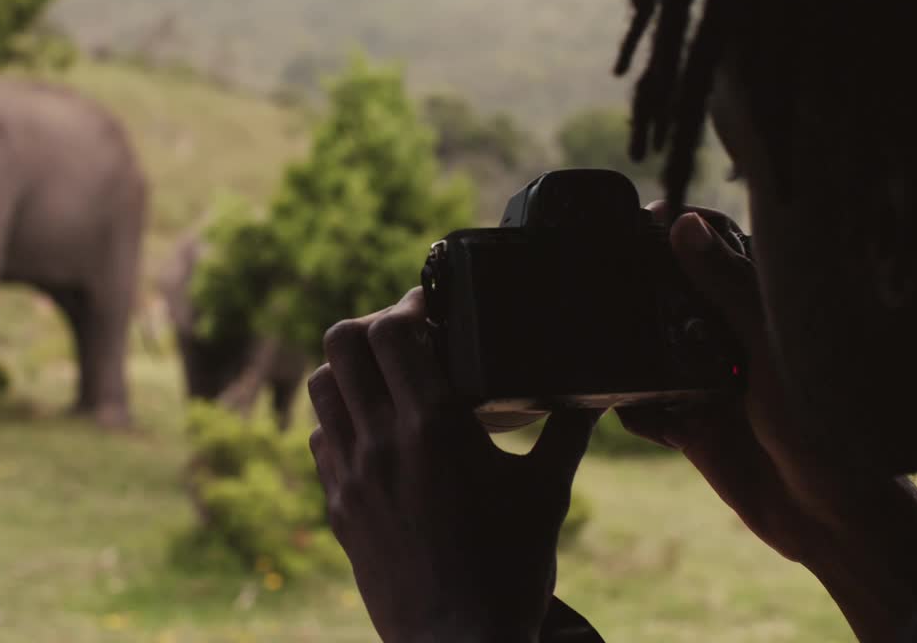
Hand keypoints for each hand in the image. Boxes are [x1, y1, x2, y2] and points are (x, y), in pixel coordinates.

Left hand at [309, 288, 599, 642]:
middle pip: (343, 342)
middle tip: (404, 336)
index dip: (408, 306)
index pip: (393, 331)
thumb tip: (596, 393)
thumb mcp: (547, 492)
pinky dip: (340, 420)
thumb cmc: (510, 569)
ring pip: (320, 386)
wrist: (459, 642)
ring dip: (349, 370)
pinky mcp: (337, 506)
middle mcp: (382, 441)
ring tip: (383, 378)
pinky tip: (372, 432)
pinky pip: (320, 439)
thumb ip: (569, 431)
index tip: (430, 309)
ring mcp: (351, 474)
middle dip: (372, 325)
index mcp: (435, 426)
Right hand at [617, 205, 916, 640]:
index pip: (720, 258)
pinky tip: (616, 398)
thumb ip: (729, 288)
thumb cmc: (828, 426)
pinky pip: (651, 411)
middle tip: (599, 271)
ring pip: (658, 355)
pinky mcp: (696, 430)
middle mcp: (738, 345)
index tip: (641, 215)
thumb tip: (684, 225)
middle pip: (679, 304)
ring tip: (595, 331)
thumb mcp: (773, 347)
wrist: (833, 520)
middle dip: (644, 291)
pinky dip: (631, 406)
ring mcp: (714, 388)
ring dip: (631, 349)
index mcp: (767, 314)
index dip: (684, 236)